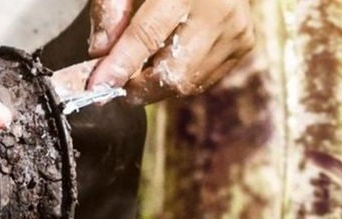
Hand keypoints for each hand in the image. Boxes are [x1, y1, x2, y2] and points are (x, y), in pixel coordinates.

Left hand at [77, 0, 254, 104]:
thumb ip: (112, 7)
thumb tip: (100, 53)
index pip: (147, 36)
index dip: (120, 65)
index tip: (96, 87)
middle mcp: (218, 12)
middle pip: (173, 72)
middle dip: (139, 88)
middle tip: (116, 86)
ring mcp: (235, 31)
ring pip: (189, 83)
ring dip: (157, 86)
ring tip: (140, 71)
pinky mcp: (245, 43)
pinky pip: (205, 79)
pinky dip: (180, 78)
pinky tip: (168, 60)